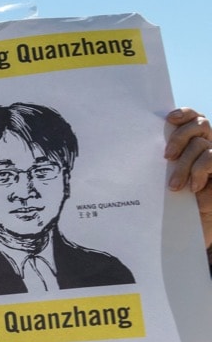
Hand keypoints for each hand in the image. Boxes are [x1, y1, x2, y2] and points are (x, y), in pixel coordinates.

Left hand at [164, 108, 211, 246]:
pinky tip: (194, 188)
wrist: (188, 227)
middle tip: (166, 156)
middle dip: (180, 137)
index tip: (169, 119)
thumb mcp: (162, 177)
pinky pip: (211, 159)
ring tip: (173, 186)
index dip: (184, 113)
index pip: (193, 117)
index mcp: (192, 142)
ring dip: (184, 164)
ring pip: (202, 146)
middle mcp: (207, 146)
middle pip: (200, 125)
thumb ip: (160, 159)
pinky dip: (199, 172)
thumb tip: (136, 142)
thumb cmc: (171, 201)